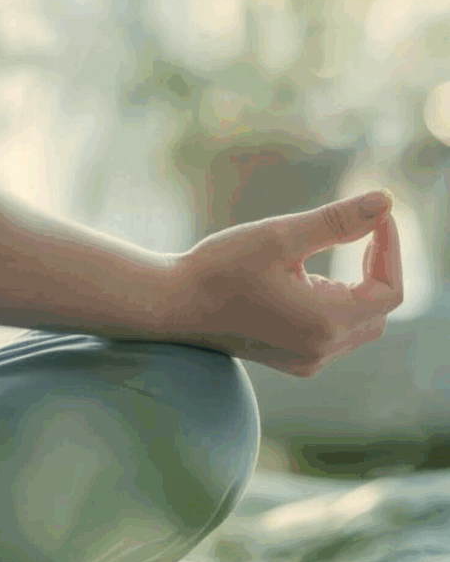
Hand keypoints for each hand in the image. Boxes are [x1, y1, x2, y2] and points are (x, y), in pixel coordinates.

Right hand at [163, 190, 402, 376]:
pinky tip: (309, 277)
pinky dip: (336, 303)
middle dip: (377, 267)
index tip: (377, 215)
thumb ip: (336, 221)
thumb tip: (385, 201)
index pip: (388, 289)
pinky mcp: (291, 359)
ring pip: (358, 324)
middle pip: (378, 310)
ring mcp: (306, 360)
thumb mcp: (278, 236)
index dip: (390, 249)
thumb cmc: (219, 267)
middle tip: (363, 227)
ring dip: (357, 287)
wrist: (170, 303)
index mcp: (325, 322)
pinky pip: (333, 334)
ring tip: (337, 247)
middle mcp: (322, 351)